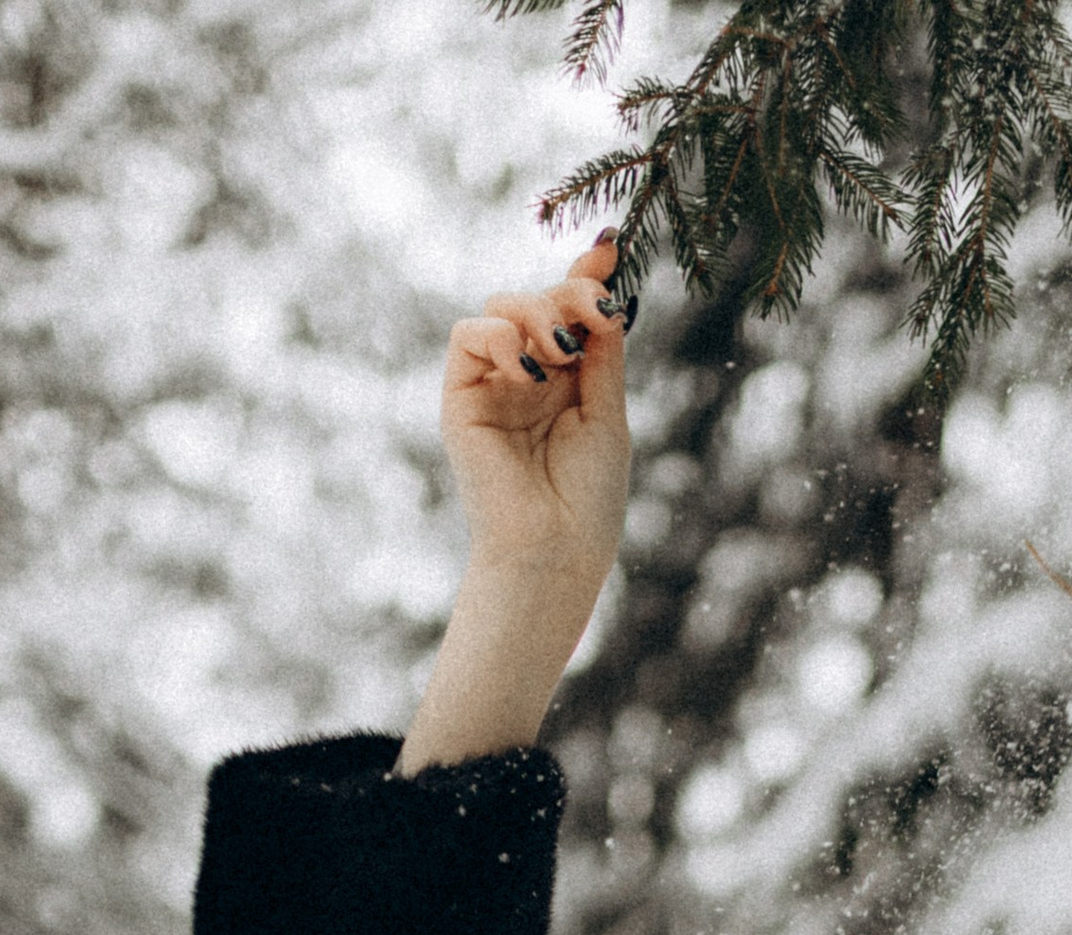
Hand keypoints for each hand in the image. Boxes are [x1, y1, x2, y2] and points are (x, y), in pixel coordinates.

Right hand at [399, 237, 632, 772]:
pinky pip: (468, 335)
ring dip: (537, 315)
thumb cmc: (587, 498)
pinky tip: (528, 372)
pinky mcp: (460, 399)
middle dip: (568, 297)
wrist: (553, 551)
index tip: (611, 247)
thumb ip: (601, 347)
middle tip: (593, 320)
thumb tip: (604, 280)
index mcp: (567, 380)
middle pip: (538, 298)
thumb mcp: (607, 411)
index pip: (570, 310)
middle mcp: (527, 376)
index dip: (587, 274)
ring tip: (561, 356)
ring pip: (502, 305)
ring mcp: (492, 385)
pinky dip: (499, 338)